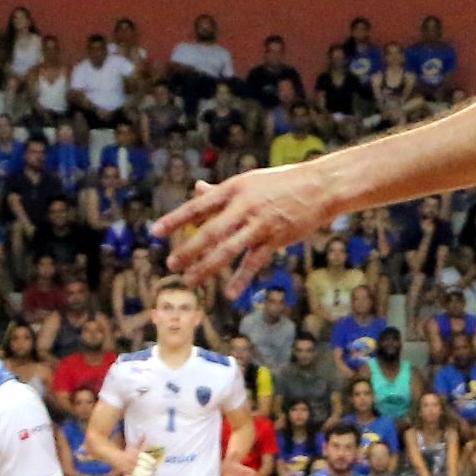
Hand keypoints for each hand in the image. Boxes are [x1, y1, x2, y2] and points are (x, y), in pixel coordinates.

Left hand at [159, 159, 338, 296]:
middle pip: (210, 231)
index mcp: (234, 189)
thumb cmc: (282, 183)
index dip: (175, 219)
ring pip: (228, 249)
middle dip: (188, 249)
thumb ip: (221, 191)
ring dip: (207, 267)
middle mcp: (244, 206)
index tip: (154, 231)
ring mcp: (260, 223)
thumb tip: (196, 189)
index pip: (198, 206)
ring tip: (190, 281)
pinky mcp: (276, 238)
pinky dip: (241, 279)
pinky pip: (254, 262)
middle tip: (171, 264)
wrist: (320, 186)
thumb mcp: (249, 182)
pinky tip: (229, 293)